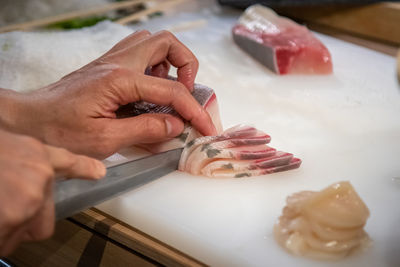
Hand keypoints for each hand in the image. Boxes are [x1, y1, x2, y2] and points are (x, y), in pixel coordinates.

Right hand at [0, 129, 105, 255]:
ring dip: (3, 230)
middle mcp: (38, 179)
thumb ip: (21, 160)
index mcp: (35, 155)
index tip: (97, 172)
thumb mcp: (4, 146)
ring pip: (20, 234)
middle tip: (1, 207)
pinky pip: (5, 242)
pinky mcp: (11, 221)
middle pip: (43, 221)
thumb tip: (25, 173)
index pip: (67, 162)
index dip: (84, 167)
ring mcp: (26, 202)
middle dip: (23, 224)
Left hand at [1, 30, 215, 158]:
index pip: (171, 90)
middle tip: (189, 93)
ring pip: (152, 42)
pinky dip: (153, 66)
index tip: (205, 126)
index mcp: (120, 80)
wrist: (29, 119)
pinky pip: (138, 52)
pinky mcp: (106, 67)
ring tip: (170, 90)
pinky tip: (149, 91)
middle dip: (188, 65)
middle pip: (166, 42)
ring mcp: (111, 61)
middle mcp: (118, 63)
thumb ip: (145, 130)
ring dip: (170, 62)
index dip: (194, 109)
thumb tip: (176, 125)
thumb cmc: (58, 130)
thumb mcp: (105, 139)